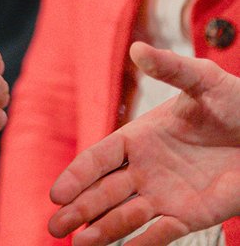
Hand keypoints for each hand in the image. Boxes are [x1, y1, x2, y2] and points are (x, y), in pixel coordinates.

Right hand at [47, 42, 239, 245]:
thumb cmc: (236, 102)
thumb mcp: (203, 80)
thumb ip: (170, 67)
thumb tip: (137, 49)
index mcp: (138, 137)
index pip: (98, 159)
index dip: (76, 176)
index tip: (56, 193)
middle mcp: (145, 169)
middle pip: (103, 193)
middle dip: (78, 210)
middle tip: (54, 227)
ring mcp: (166, 194)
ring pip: (126, 216)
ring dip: (104, 230)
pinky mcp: (192, 215)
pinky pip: (163, 233)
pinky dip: (144, 243)